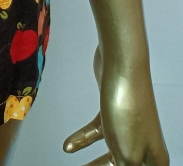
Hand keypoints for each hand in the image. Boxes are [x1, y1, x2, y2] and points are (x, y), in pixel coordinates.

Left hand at [63, 45, 167, 165]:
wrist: (122, 66)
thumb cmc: (128, 111)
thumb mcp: (127, 154)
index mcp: (154, 158)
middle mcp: (145, 144)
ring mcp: (128, 126)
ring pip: (111, 152)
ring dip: (94, 162)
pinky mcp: (113, 110)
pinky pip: (98, 131)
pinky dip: (84, 139)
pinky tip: (68, 146)